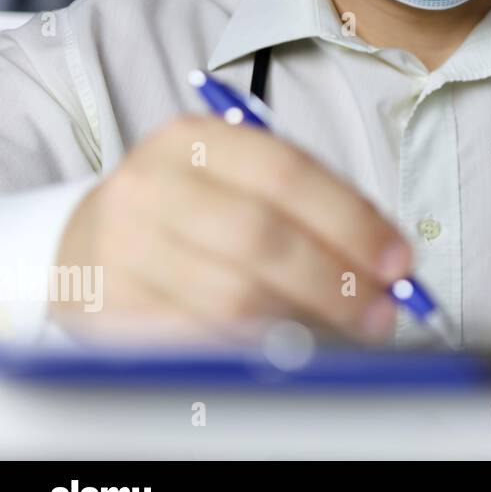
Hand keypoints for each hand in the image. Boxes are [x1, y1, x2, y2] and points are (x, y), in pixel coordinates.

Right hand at [52, 115, 411, 344]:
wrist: (92, 242)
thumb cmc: (196, 212)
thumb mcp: (245, 182)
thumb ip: (316, 208)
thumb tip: (387, 259)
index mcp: (194, 139)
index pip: (286, 173)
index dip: (350, 220)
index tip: (397, 261)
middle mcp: (151, 186)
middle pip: (262, 237)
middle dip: (335, 281)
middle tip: (380, 311)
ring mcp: (123, 247)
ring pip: (232, 296)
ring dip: (303, 324)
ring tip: (344, 333)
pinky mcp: (110, 307)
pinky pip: (198, 339)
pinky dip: (253, 351)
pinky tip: (286, 352)